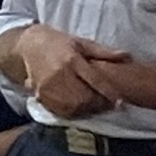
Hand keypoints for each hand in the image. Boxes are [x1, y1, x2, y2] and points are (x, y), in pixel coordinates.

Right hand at [6, 26, 125, 119]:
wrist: (27, 46)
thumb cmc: (58, 43)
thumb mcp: (81, 43)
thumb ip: (104, 52)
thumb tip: (127, 56)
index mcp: (72, 59)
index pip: (95, 80)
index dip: (109, 93)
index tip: (120, 102)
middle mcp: (59, 73)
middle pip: (84, 98)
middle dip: (99, 104)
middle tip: (108, 105)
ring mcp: (48, 85)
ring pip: (72, 107)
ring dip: (86, 110)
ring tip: (94, 106)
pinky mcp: (40, 94)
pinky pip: (59, 110)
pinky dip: (72, 112)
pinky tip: (79, 107)